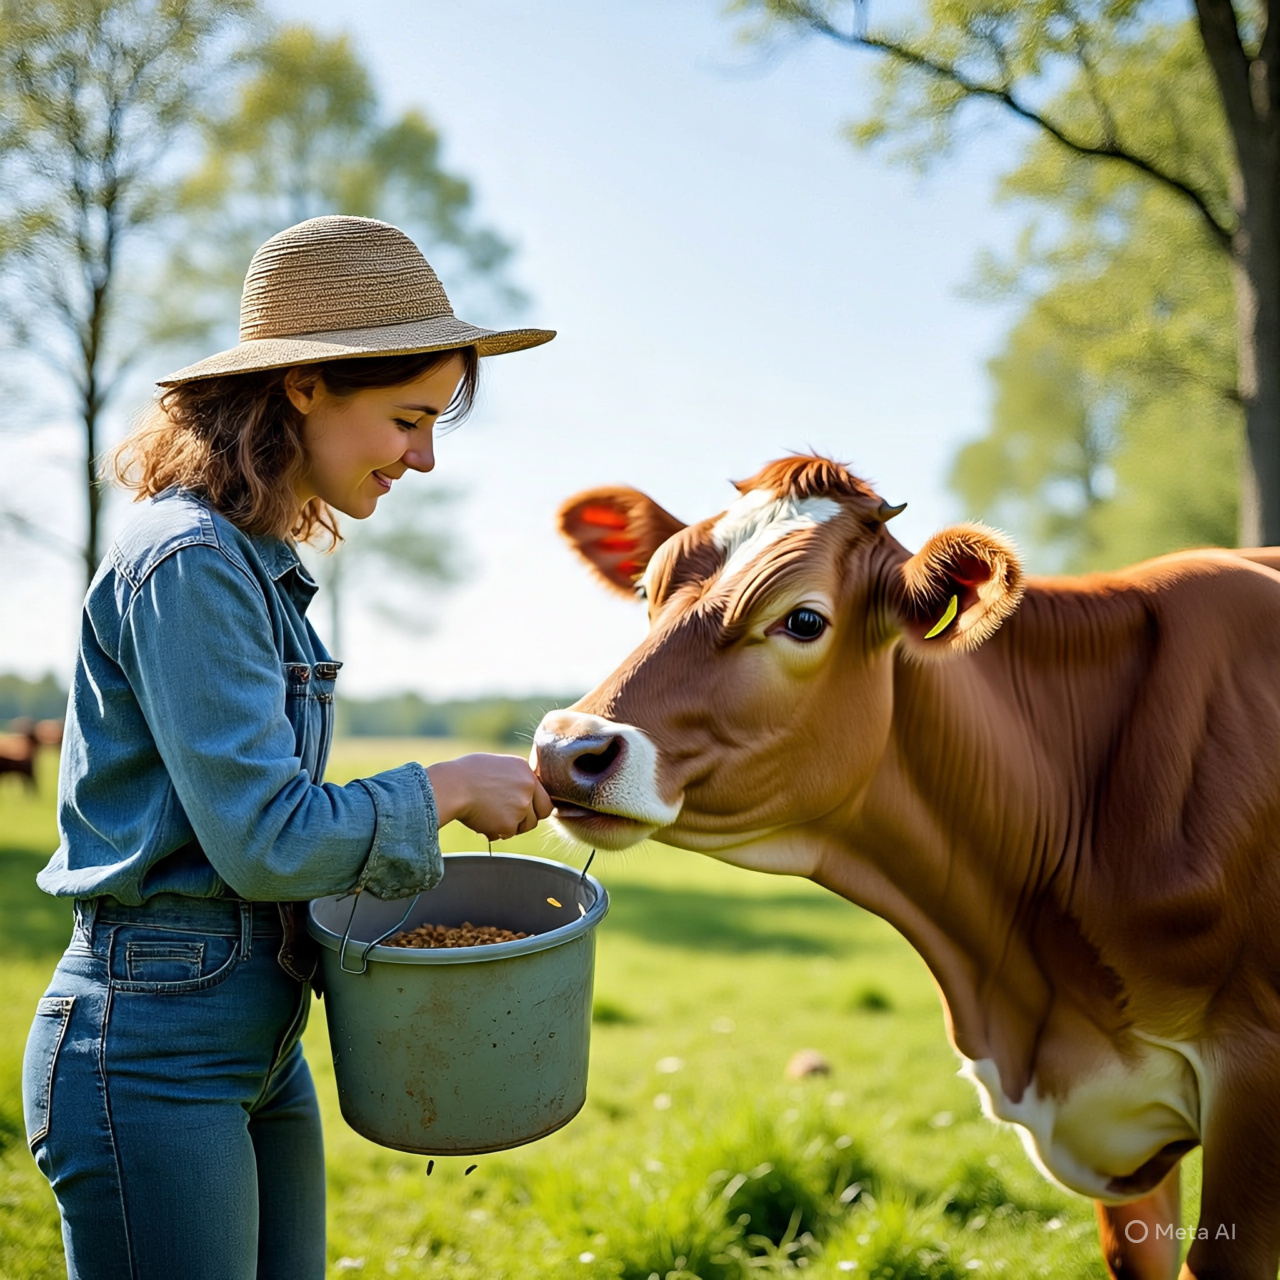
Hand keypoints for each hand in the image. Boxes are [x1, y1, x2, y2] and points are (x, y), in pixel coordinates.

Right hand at [425, 754, 552, 841]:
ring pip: (525, 826)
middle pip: (542, 813)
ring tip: (491, 816)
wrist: (452, 787)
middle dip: (529, 818)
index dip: (534, 804)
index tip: (524, 808)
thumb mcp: (497, 766)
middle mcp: (528, 787)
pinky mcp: (509, 824)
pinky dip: (496, 831)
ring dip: (512, 826)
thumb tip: (522, 792)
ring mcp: (521, 806)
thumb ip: (515, 779)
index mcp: (525, 770)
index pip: (544, 795)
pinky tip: (482, 821)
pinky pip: (508, 833)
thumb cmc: (466, 774)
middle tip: (512, 819)